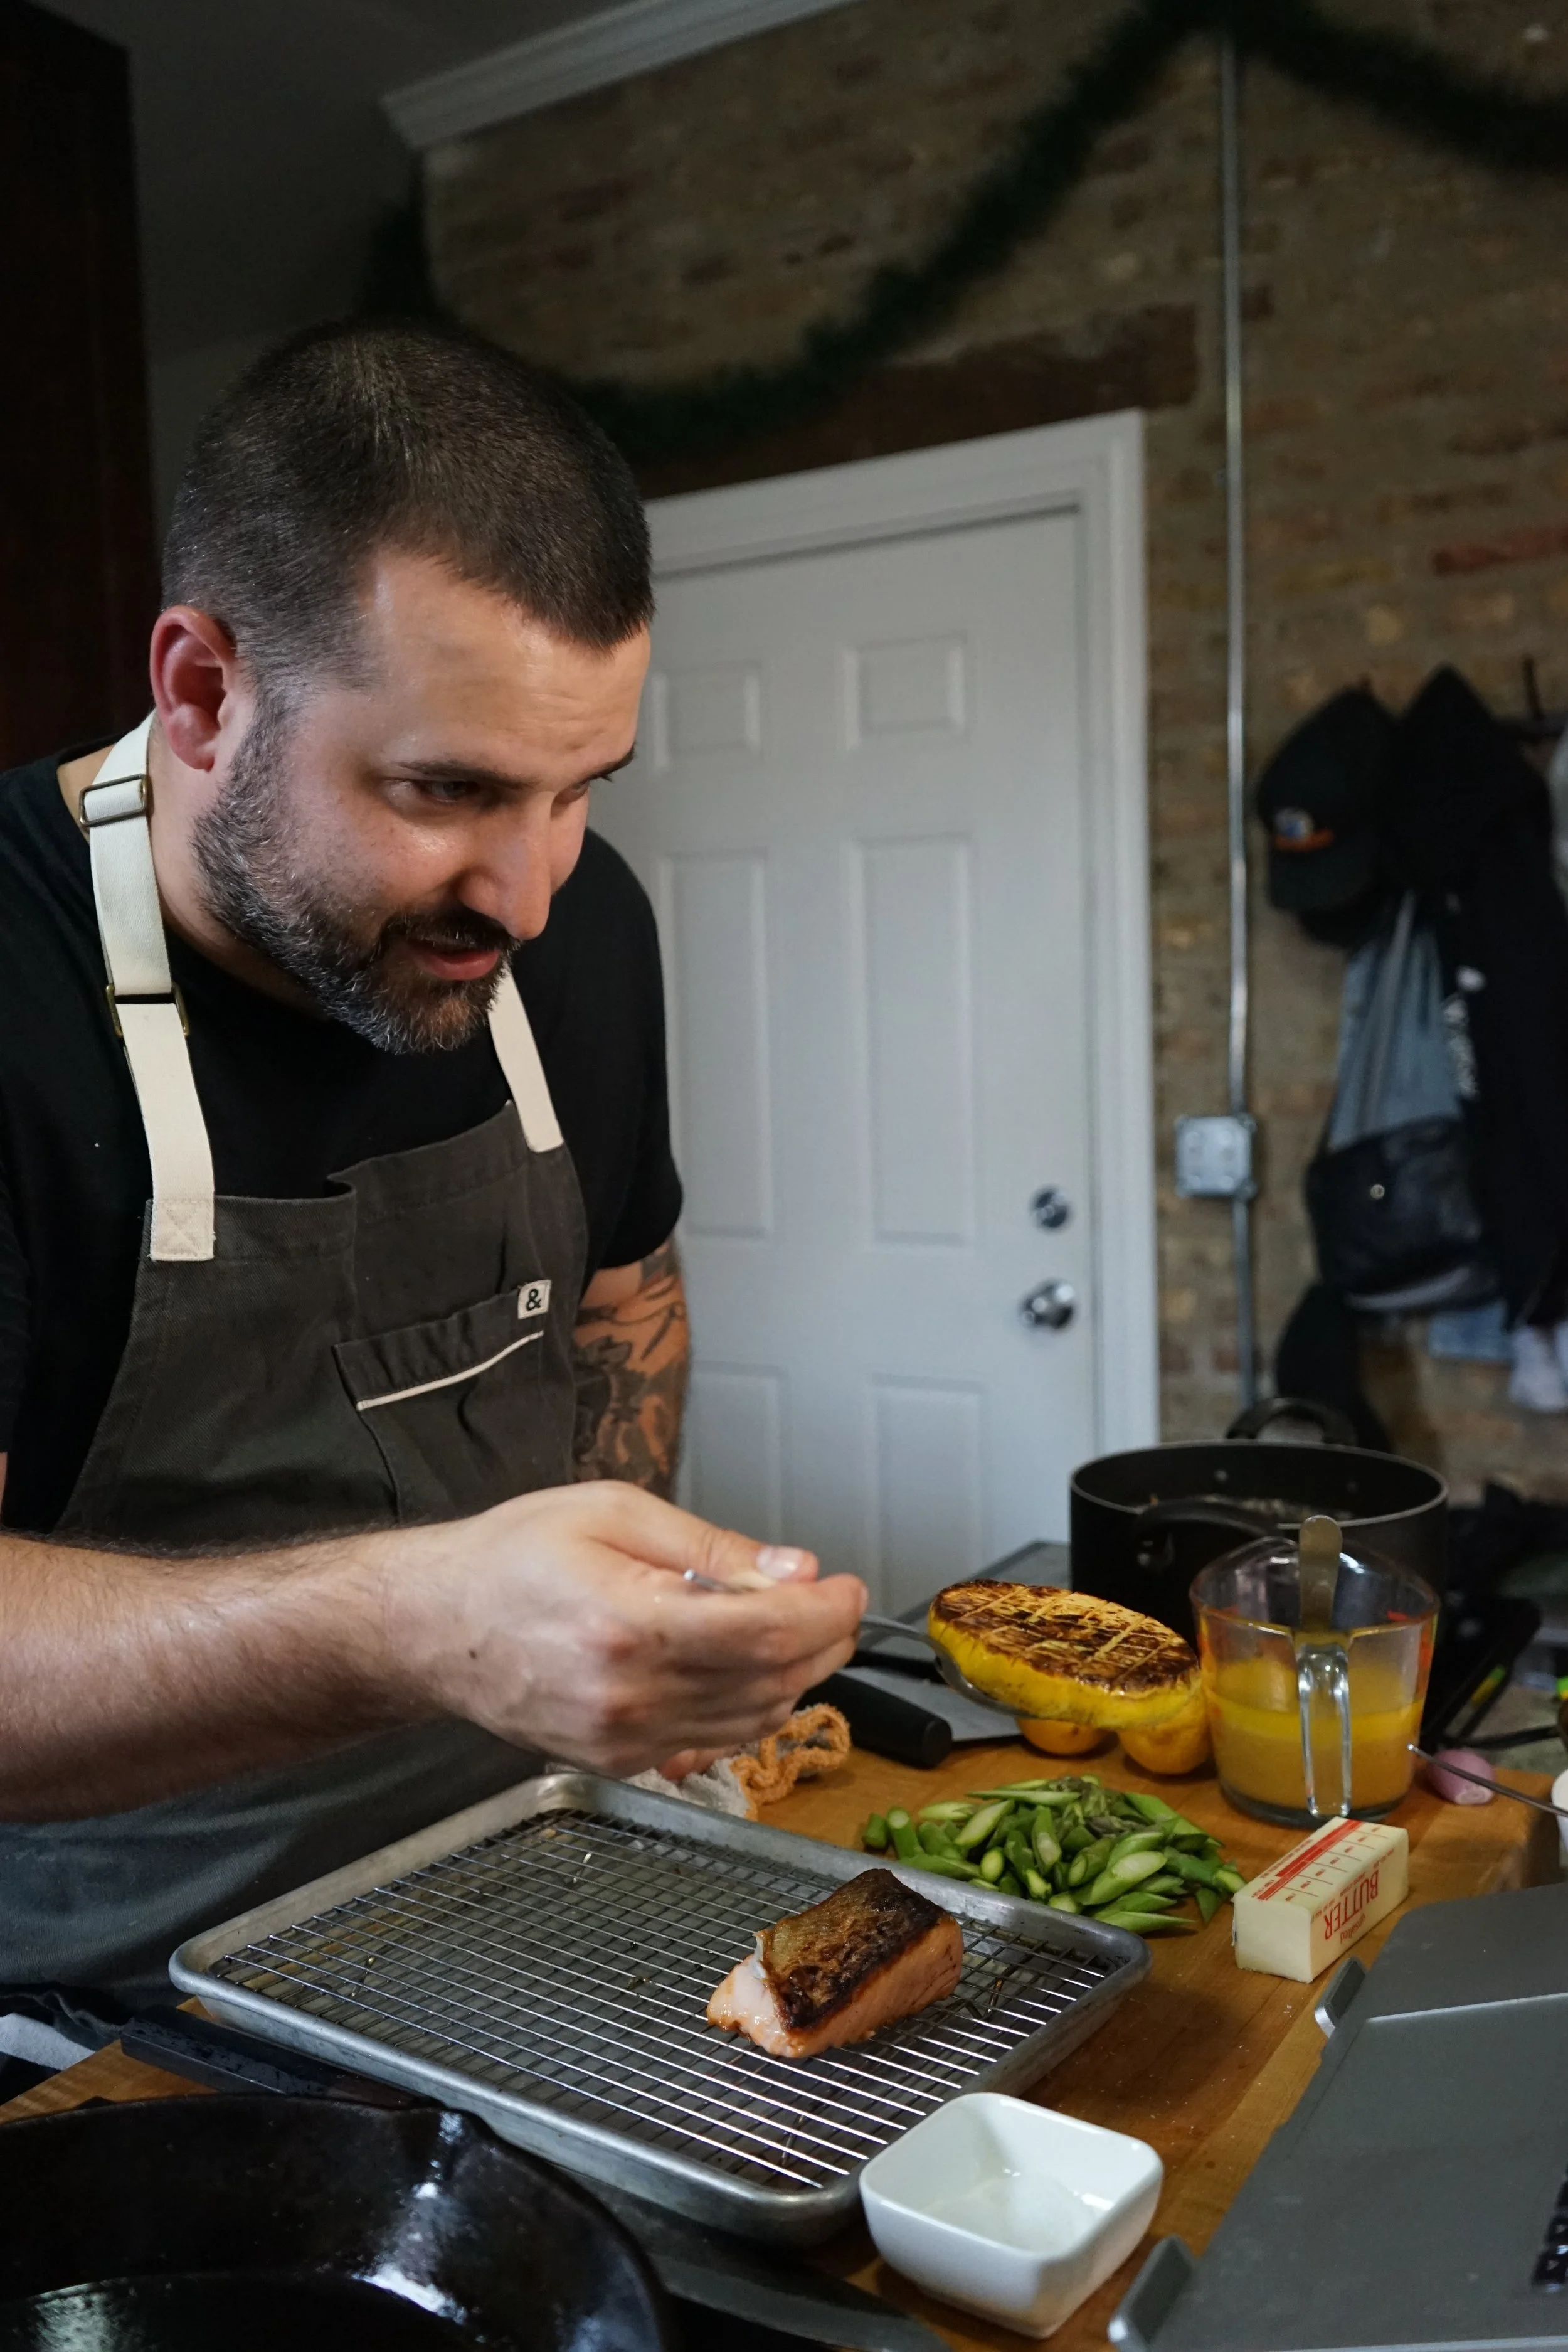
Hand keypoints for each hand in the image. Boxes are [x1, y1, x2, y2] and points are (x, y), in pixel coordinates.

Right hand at [386, 1481, 865, 1776]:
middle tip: (832, 1603)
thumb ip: (711, 1549)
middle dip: (822, 1642)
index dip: (826, 1611)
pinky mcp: (617, 1760)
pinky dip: (747, 1709)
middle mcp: (630, 1696)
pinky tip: (743, 1669)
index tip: (845, 1586)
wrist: (435, 1626)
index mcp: (631, 1625)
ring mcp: (623, 1740)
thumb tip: (793, 1572)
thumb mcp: (614, 1513)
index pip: (767, 1634)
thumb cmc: (513, 1558)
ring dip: (792, 1677)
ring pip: (751, 1721)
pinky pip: (711, 1743)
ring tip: (793, 1628)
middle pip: (771, 1682)